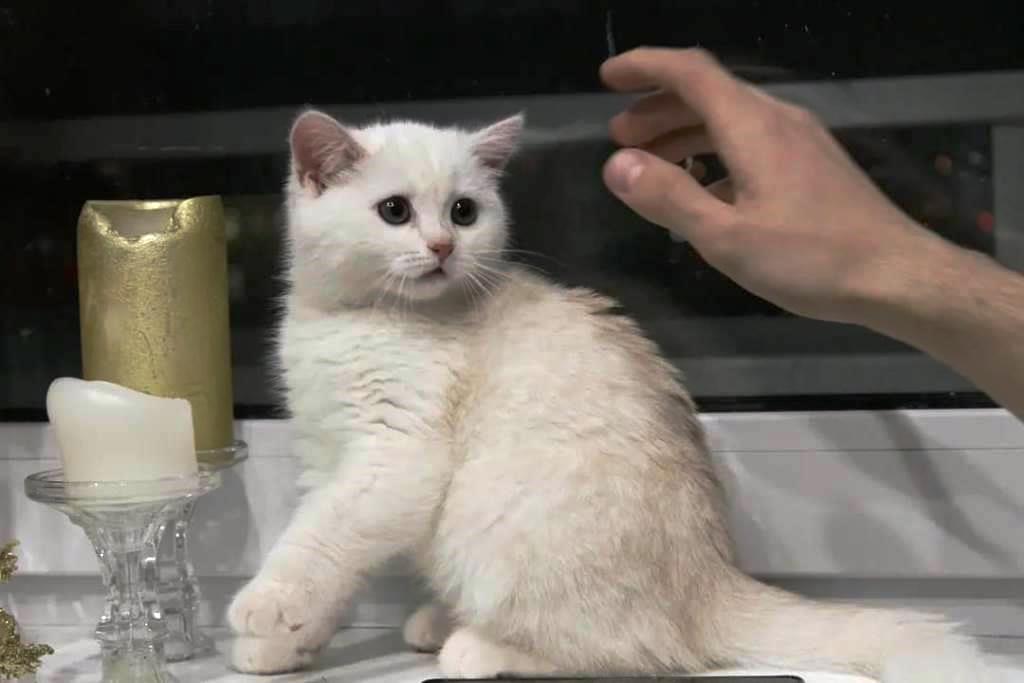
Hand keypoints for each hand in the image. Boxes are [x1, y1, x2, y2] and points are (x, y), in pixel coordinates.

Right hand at [599, 47, 950, 324]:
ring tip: (652, 161)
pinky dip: (714, 152)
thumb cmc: (810, 258)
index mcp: (752, 126)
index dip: (645, 66)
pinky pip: (751, 141)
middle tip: (620, 136)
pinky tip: (703, 191)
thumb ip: (668, 197)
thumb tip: (617, 165)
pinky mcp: (813, 165)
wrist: (897, 275)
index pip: (690, 72)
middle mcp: (777, 119)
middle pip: (709, 92)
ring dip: (685, 131)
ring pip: (730, 118)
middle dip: (658, 107)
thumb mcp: (725, 236)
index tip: (608, 78)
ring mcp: (800, 141)